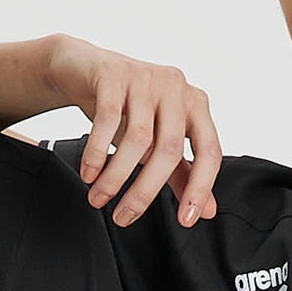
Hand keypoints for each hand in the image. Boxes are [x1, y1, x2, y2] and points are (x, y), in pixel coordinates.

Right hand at [45, 35, 223, 228]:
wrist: (82, 69)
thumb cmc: (124, 108)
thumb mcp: (154, 141)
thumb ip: (181, 173)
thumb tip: (206, 211)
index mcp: (195, 106)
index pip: (209, 152)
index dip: (199, 189)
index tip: (185, 221)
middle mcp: (176, 88)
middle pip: (169, 150)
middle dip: (144, 191)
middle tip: (124, 217)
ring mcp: (147, 78)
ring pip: (137, 139)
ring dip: (115, 176)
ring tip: (98, 198)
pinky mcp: (115, 74)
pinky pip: (108, 119)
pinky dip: (97, 152)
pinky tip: (88, 173)